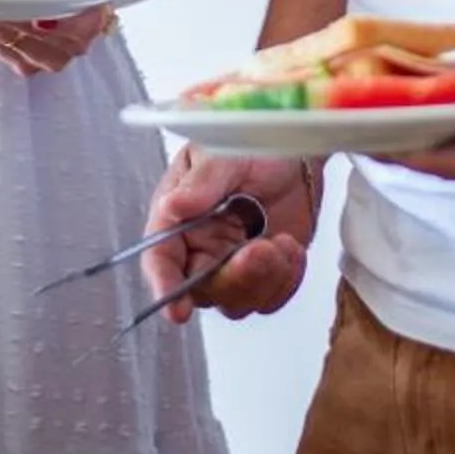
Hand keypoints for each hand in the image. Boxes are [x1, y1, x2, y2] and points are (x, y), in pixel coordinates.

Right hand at [139, 147, 316, 320]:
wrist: (295, 152)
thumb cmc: (248, 144)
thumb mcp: (220, 153)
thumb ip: (200, 182)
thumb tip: (173, 205)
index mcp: (177, 219)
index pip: (159, 259)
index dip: (165, 285)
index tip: (178, 309)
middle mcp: (199, 248)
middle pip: (203, 291)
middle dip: (235, 278)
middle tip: (261, 249)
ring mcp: (232, 265)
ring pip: (237, 302)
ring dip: (264, 278)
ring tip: (282, 242)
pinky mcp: (264, 274)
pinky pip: (270, 299)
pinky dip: (286, 278)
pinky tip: (291, 247)